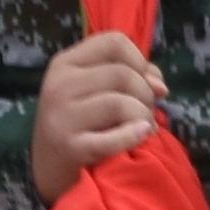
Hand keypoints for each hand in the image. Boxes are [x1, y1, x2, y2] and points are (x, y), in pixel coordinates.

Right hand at [31, 31, 166, 201]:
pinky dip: (135, 136)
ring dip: (143, 117)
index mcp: (65, 63)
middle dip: (145, 94)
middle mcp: (60, 85)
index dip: (139, 60)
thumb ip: (132, 74)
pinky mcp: (70, 147)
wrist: (49, 166)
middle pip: (122, 74)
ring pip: (121, 103)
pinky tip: (141, 136)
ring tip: (143, 128)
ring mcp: (62, 117)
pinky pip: (114, 138)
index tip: (142, 81)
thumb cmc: (83, 122)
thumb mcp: (96, 89)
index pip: (114, 42)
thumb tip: (159, 86)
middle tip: (144, 113)